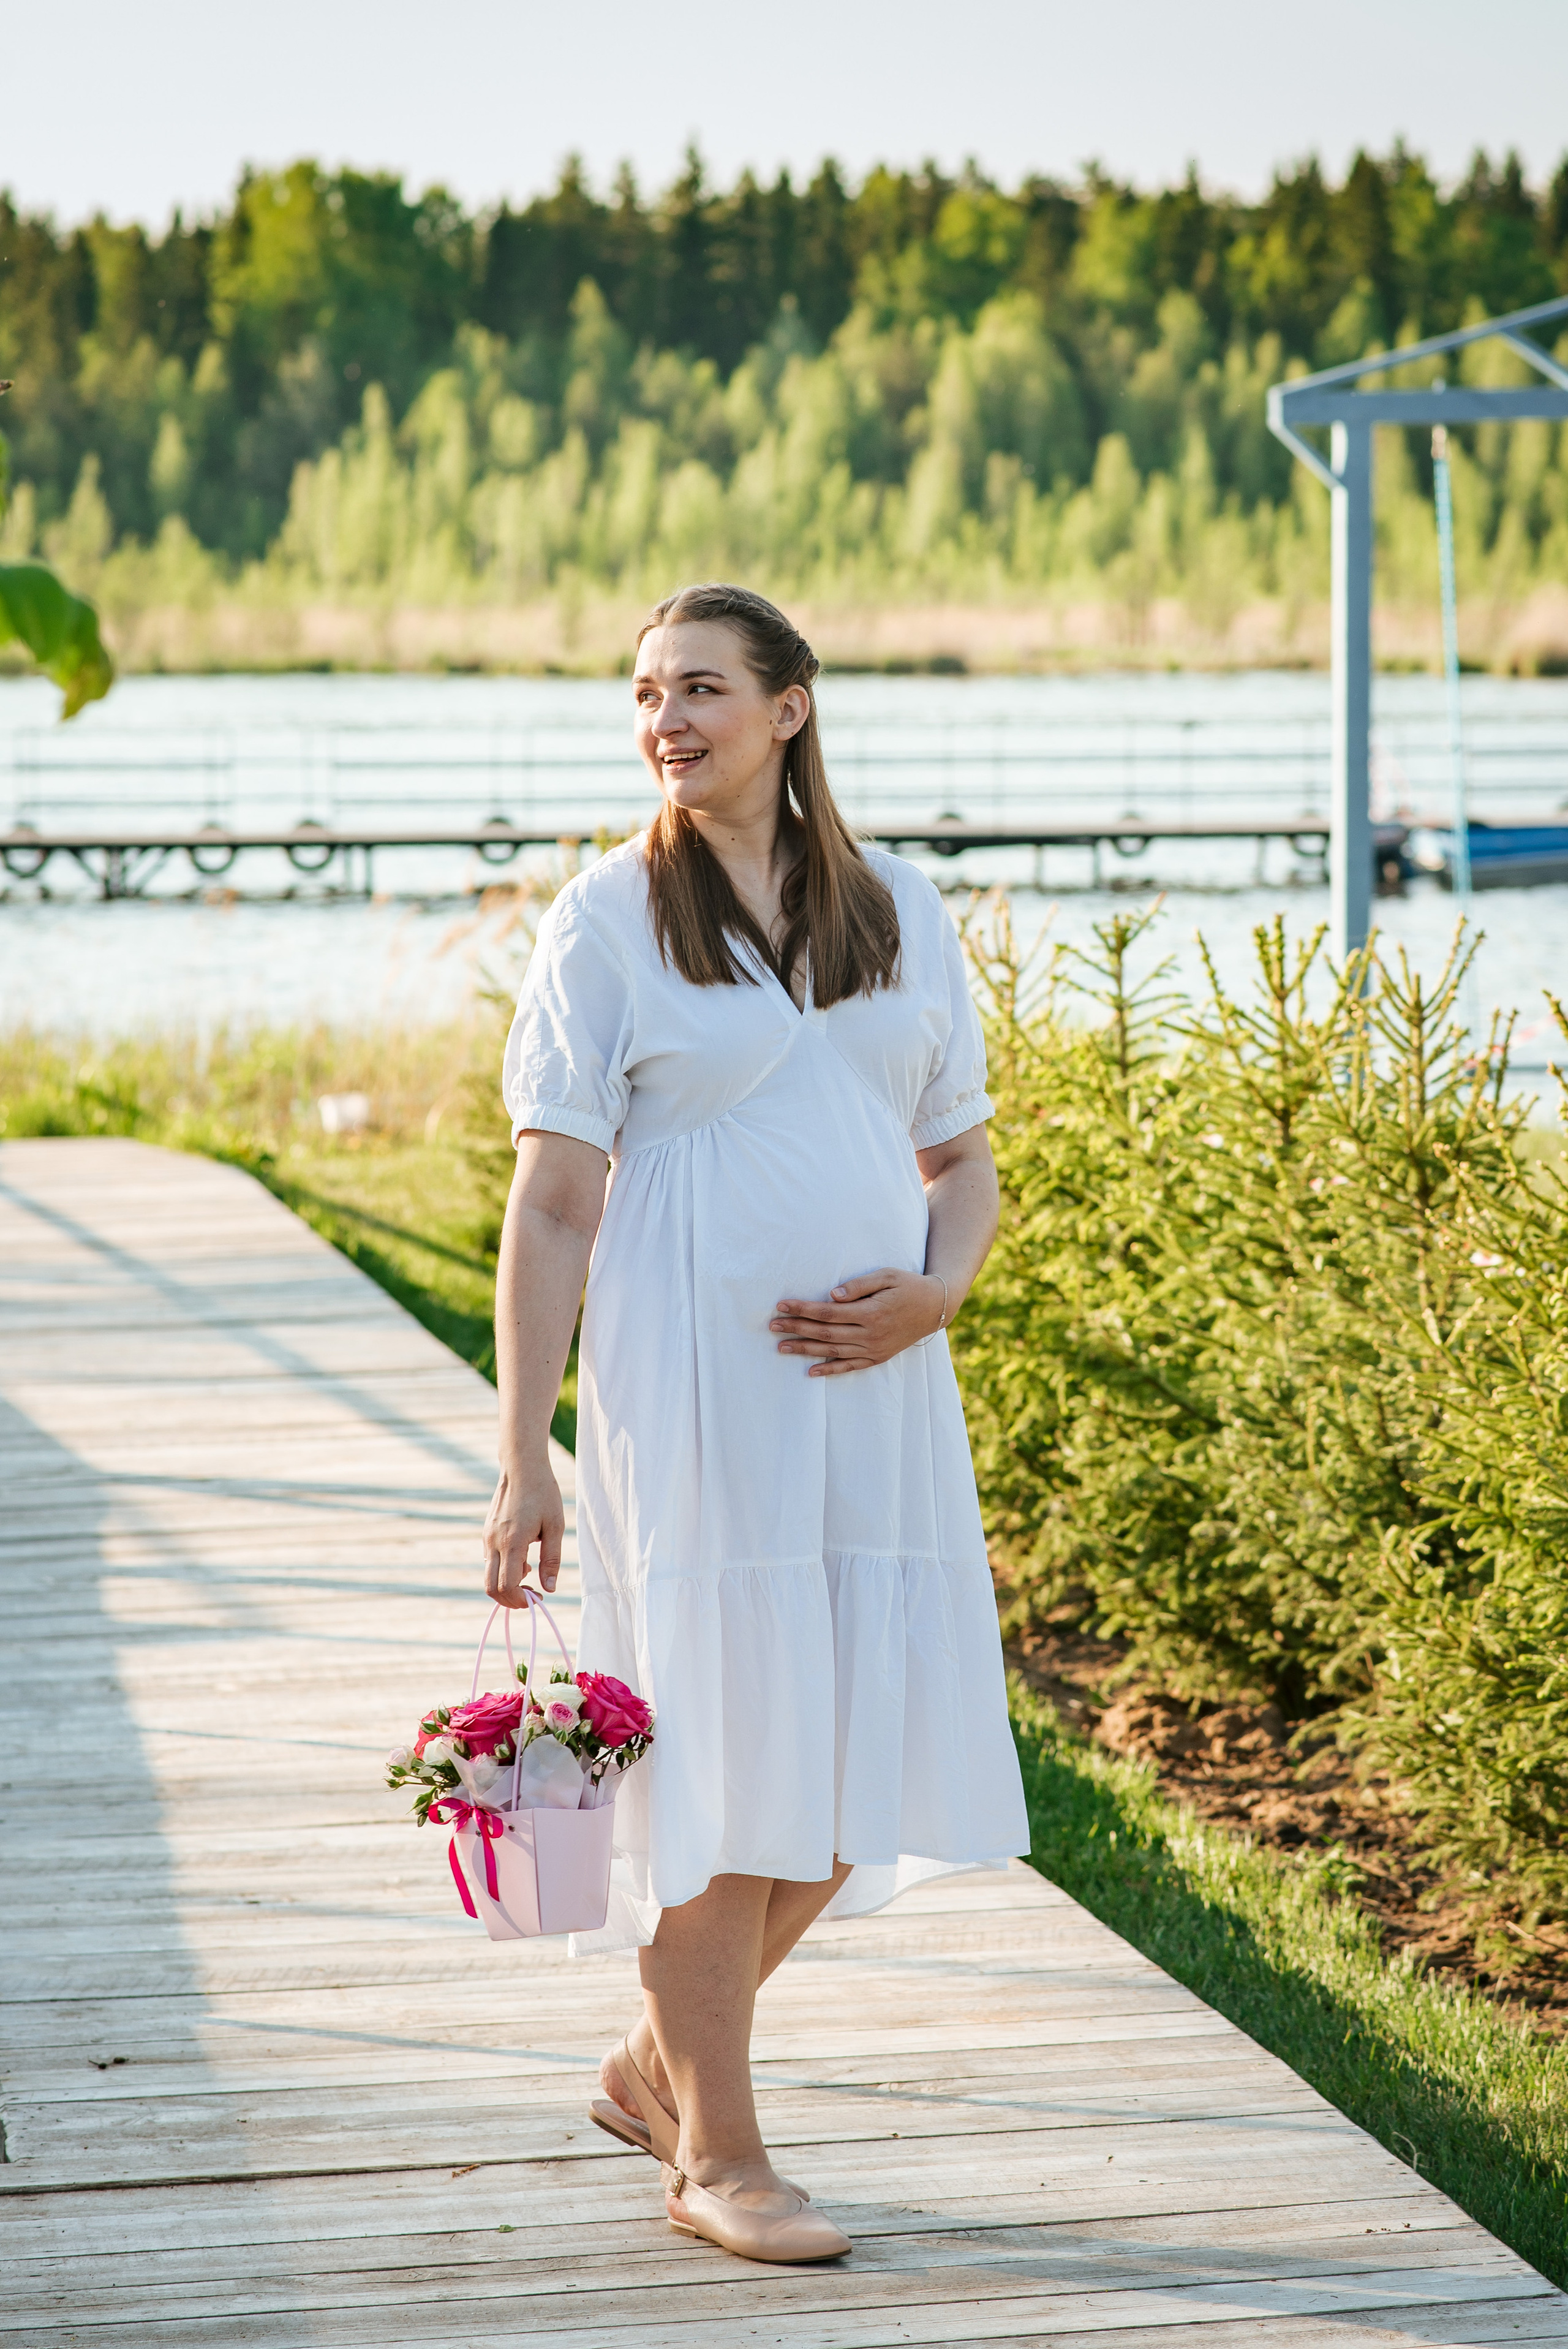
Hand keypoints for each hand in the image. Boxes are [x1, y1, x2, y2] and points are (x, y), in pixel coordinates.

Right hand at [483, 1458, 562, 1601]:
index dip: (520, 1599)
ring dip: (506, 1583)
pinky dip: (502, 1569)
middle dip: (509, 1599)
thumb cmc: (543, 1494)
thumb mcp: (555, 1526)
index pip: (506, 1586)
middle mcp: (494, 1543)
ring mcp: (487, 1538)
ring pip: (488, 1575)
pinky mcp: (486, 1532)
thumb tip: (549, 1589)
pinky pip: (489, 1560)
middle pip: (490, 1587)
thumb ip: (552, 1559)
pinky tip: (523, 1556)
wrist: (521, 1467)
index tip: (537, 1597)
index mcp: (512, 1543)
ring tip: (530, 1569)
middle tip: (531, 1595)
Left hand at [770, 1268, 945, 1376]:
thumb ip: (860, 1285)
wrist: (936, 1307)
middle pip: (825, 1333)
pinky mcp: (878, 1357)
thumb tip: (832, 1294)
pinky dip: (830, 1370)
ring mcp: (874, 1349)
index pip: (827, 1312)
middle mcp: (870, 1334)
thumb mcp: (887, 1275)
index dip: (802, 1309)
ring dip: (805, 1350)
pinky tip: (811, 1372)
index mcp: (870, 1312)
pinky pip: (850, 1367)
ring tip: (782, 1347)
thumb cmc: (909, 1285)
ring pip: (833, 1352)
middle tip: (772, 1326)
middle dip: (796, 1329)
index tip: (781, 1305)